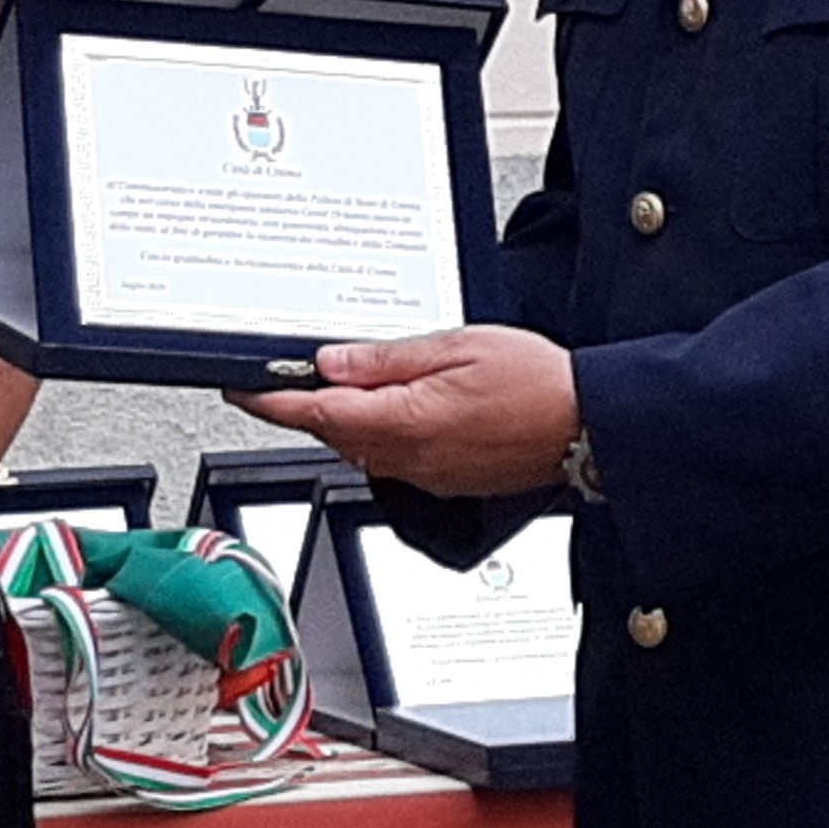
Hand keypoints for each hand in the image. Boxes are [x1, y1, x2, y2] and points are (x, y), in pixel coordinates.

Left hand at [236, 327, 582, 497]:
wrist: (588, 426)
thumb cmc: (536, 383)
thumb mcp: (455, 347)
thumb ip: (385, 360)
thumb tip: (331, 362)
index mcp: (403, 420)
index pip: (314, 412)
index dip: (270, 401)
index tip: (240, 389)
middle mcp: (408, 457)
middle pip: (331, 431)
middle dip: (301, 406)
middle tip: (279, 376)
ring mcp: (425, 475)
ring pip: (360, 446)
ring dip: (339, 419)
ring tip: (335, 383)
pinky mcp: (444, 481)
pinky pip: (392, 457)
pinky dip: (377, 433)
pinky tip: (389, 408)